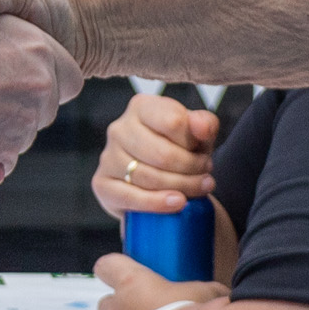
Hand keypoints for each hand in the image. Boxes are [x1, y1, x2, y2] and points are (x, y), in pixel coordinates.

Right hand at [0, 0, 83, 177]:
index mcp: (37, 46)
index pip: (65, 73)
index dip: (42, 76)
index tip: (15, 77)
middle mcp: (40, 84)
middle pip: (44, 108)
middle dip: (17, 108)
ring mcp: (24, 121)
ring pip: (20, 136)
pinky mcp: (3, 151)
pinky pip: (0, 162)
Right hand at [92, 95, 216, 217]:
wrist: (161, 182)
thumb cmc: (181, 151)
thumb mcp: (199, 134)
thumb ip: (205, 124)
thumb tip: (201, 127)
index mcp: (141, 107)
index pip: (173, 122)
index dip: (194, 143)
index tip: (204, 154)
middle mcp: (119, 128)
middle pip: (163, 154)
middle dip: (191, 170)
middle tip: (206, 177)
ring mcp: (107, 156)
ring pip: (150, 177)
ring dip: (182, 187)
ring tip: (199, 189)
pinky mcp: (102, 184)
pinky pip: (131, 197)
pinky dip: (158, 203)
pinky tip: (178, 203)